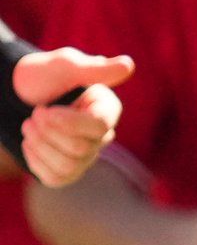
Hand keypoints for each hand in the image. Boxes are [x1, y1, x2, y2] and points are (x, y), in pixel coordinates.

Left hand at [12, 50, 125, 186]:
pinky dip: (36, 161)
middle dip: (48, 132)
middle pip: (82, 149)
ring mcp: (87, 155)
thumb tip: (128, 65)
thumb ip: (95, 69)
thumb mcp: (65, 66)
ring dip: (40, 146)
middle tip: (34, 113)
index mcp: (108, 109)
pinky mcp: (68, 170)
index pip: (100, 126)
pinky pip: (55, 179)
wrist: (19, 93)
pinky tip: (30, 143)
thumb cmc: (45, 76)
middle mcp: (103, 136)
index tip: (44, 109)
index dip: (69, 123)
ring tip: (28, 125)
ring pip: (69, 167)